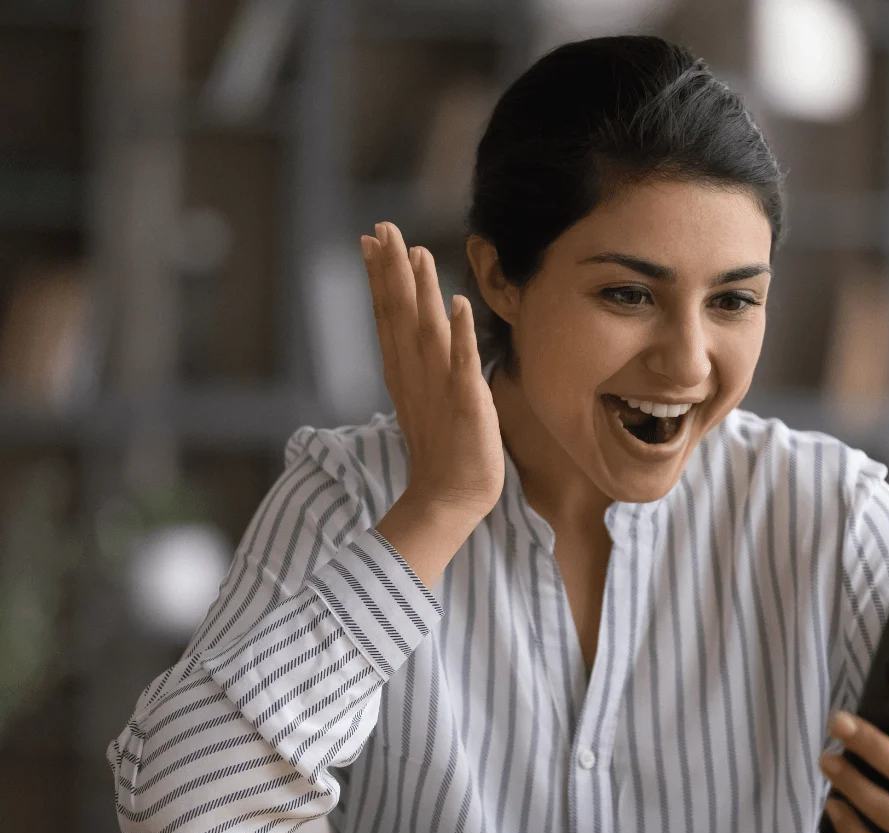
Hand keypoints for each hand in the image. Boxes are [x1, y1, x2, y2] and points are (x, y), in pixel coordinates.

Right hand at [361, 222, 504, 525]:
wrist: (451, 499)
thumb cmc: (443, 452)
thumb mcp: (425, 399)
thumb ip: (417, 366)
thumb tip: (418, 336)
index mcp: (404, 372)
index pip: (390, 315)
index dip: (381, 276)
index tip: (372, 238)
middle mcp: (416, 374)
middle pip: (400, 313)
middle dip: (391, 269)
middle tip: (381, 226)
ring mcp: (439, 387)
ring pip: (426, 329)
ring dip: (421, 291)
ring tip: (416, 251)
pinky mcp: (466, 402)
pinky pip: (462, 363)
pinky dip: (459, 334)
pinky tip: (457, 304)